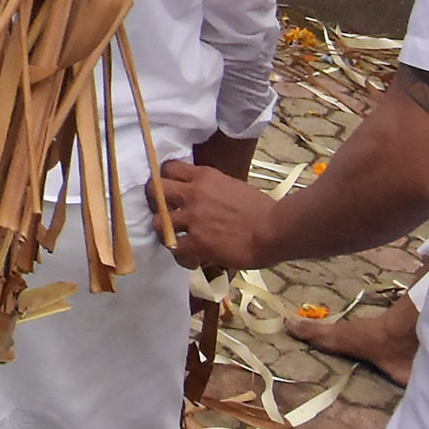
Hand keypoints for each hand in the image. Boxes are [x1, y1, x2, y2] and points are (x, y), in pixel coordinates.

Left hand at [154, 157, 286, 271]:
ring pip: (157, 223)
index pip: (169, 169)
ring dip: (165, 233)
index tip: (168, 191)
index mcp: (205, 177)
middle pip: (154, 190)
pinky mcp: (197, 242)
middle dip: (154, 203)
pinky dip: (181, 257)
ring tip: (177, 241)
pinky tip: (193, 260)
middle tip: (163, 214)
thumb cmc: (261, 209)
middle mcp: (194, 193)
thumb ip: (211, 189)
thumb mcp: (232, 186)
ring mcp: (194, 218)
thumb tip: (202, 198)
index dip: (164, 180)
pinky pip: (174, 249)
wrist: (274, 229)